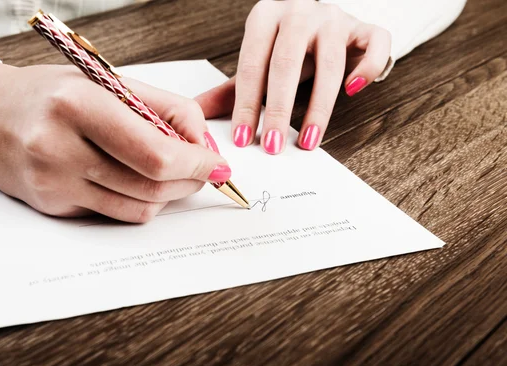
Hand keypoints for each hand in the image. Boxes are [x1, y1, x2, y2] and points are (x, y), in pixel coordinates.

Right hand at [0, 62, 229, 222]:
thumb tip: (204, 143)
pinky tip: (137, 180)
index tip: (217, 164)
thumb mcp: (106, 82)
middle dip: (190, 181)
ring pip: (139, 207)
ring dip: (169, 194)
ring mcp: (54, 183)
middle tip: (203, 169)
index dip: (197, 164)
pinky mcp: (53, 206)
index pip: (155, 153)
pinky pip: (116, 213)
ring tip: (171, 173)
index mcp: (78, 105)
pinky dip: (140, 200)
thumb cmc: (50, 94)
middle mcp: (60, 148)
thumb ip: (163, 109)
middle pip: (152, 185)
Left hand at [196, 0, 390, 153]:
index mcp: (265, 17)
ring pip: (330, 61)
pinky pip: (375, 44)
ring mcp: (334, 19)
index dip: (246, 104)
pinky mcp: (364, 28)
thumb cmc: (285, 48)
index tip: (242, 139)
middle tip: (272, 146)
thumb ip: (231, 89)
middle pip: (287, 63)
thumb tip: (197, 114)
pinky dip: (368, 68)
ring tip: (308, 141)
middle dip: (278, 109)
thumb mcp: (257, 63)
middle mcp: (299, 13)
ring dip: (319, 107)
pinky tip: (353, 90)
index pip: (251, 64)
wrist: (322, 20)